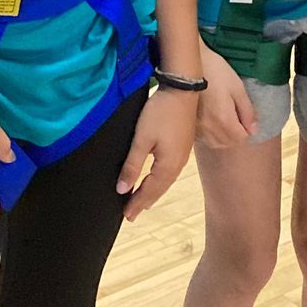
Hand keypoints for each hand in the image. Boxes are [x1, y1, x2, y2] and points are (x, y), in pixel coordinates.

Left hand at [117, 86, 196, 218]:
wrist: (183, 90)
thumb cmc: (160, 113)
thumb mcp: (142, 139)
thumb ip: (132, 165)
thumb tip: (122, 189)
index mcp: (167, 166)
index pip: (149, 192)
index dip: (136, 203)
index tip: (126, 216)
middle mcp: (177, 165)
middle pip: (159, 189)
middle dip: (144, 202)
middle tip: (131, 214)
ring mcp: (182, 156)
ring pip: (165, 181)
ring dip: (153, 192)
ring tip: (142, 201)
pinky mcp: (183, 146)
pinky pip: (170, 172)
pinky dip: (160, 181)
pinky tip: (156, 179)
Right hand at [195, 41, 256, 150]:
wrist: (189, 65)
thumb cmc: (216, 71)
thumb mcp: (237, 87)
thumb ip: (247, 111)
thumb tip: (253, 130)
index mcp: (224, 119)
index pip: (240, 139)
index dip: (246, 130)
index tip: (245, 118)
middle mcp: (209, 128)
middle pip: (228, 143)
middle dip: (236, 135)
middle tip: (237, 118)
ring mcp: (197, 128)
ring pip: (215, 143)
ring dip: (224, 138)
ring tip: (225, 121)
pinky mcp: (189, 124)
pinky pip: (203, 138)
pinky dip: (211, 135)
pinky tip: (212, 123)